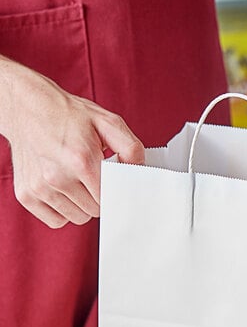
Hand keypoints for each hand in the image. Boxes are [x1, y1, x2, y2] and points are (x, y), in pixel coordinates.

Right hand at [0, 57, 144, 227]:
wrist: (26, 106)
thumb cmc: (68, 115)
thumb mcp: (107, 122)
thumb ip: (130, 147)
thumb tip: (140, 171)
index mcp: (81, 160)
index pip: (111, 198)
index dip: (116, 193)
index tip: (116, 186)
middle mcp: (57, 177)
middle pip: (96, 211)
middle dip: (100, 197)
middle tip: (92, 177)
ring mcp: (39, 188)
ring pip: (78, 218)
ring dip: (82, 205)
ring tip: (76, 181)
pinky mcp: (26, 195)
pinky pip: (57, 220)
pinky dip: (63, 210)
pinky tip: (62, 190)